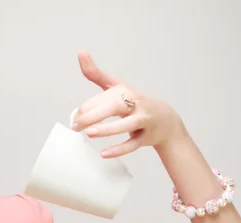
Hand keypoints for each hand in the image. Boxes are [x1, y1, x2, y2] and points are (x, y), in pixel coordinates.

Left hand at [71, 50, 187, 157]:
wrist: (166, 120)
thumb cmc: (134, 104)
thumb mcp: (117, 87)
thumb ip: (97, 74)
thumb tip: (81, 52)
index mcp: (125, 91)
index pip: (103, 98)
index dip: (86, 109)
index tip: (74, 119)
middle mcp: (136, 103)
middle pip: (115, 106)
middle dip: (94, 115)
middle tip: (75, 126)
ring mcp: (143, 120)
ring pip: (127, 125)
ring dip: (108, 129)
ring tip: (89, 133)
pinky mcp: (147, 137)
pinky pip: (133, 144)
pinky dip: (119, 149)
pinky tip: (104, 153)